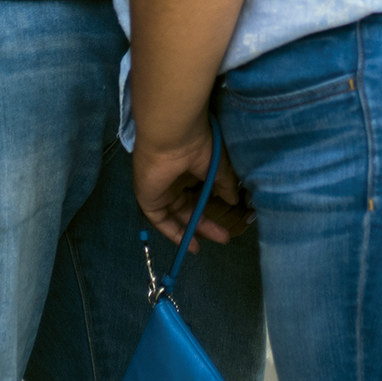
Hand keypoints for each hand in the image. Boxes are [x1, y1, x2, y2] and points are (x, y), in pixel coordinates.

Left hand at [133, 125, 251, 249]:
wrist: (172, 136)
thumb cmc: (197, 144)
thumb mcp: (218, 166)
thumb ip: (225, 184)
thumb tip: (234, 200)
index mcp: (186, 167)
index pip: (196, 191)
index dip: (209, 206)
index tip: (226, 219)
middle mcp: (171, 178)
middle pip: (188, 207)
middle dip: (206, 223)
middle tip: (225, 236)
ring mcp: (159, 189)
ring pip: (177, 215)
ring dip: (195, 230)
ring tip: (217, 240)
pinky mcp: (148, 198)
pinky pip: (161, 220)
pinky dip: (174, 233)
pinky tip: (190, 244)